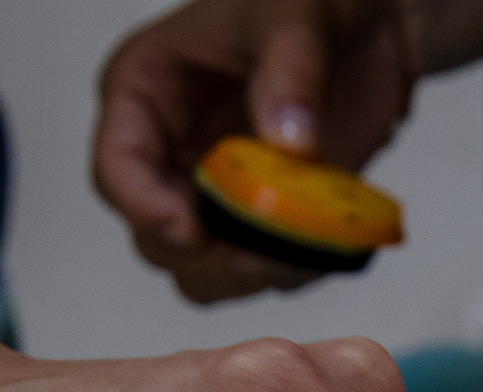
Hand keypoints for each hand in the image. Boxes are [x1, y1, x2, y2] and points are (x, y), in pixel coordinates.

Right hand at [93, 0, 417, 303]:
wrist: (365, 28)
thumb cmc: (306, 3)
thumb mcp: (295, 17)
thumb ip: (291, 74)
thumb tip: (288, 140)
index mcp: (147, 93)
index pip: (116, 168)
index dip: (145, 208)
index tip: (192, 231)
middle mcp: (169, 152)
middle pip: (154, 237)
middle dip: (207, 254)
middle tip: (265, 245)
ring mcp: (212, 193)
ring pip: (201, 272)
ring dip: (249, 274)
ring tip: (302, 242)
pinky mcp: (257, 220)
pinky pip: (259, 273)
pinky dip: (290, 271)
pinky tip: (324, 238)